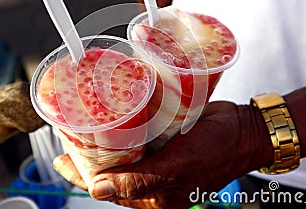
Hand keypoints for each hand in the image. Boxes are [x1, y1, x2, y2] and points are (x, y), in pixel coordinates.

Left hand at [53, 101, 271, 208]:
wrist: (244, 129)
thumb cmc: (216, 153)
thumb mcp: (177, 171)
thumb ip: (139, 182)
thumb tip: (96, 190)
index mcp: (152, 194)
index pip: (107, 188)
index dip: (81, 175)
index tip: (61, 159)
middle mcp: (151, 177)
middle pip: (111, 167)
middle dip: (88, 154)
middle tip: (69, 133)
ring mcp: (157, 156)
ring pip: (122, 148)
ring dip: (104, 136)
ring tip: (83, 122)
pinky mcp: (163, 137)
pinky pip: (137, 133)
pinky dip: (123, 124)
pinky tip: (111, 112)